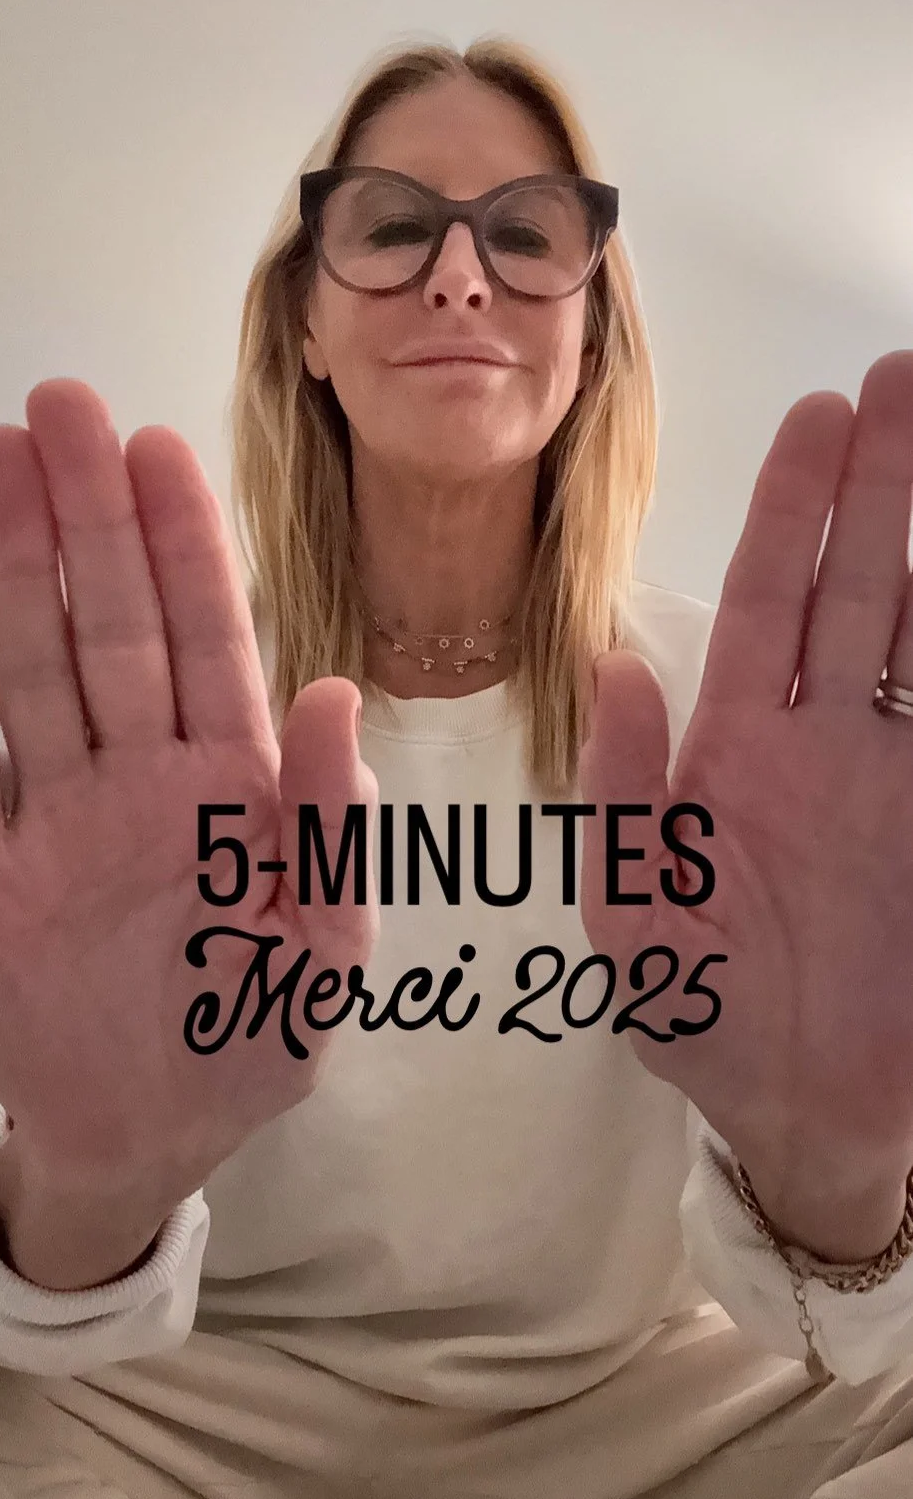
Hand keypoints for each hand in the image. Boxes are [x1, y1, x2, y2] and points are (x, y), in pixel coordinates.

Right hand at [0, 380, 378, 1202]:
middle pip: (108, 630)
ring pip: (30, 672)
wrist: (143, 1141)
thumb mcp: (319, 954)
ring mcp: (55, 818)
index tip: (155, 449)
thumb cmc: (246, 1045)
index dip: (182, 547)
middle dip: (85, 521)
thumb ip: (332, 832)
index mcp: (230, 790)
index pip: (206, 644)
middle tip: (55, 409)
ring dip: (7, 574)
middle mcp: (138, 780)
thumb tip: (334, 693)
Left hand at [579, 350, 912, 1200]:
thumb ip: (621, 796)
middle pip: (853, 586)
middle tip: (902, 382)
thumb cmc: (708, 1025)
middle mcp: (820, 743)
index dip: (792, 511)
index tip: (816, 419)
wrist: (809, 1116)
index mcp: (736, 754)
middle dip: (879, 485)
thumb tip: (614, 665)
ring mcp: (890, 775)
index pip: (767, 602)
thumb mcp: (632, 920)